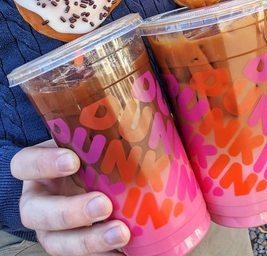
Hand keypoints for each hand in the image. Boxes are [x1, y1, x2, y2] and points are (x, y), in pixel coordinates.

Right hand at [11, 140, 129, 255]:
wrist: (86, 176)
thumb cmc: (86, 154)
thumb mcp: (85, 142)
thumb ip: (97, 137)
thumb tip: (137, 127)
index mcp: (38, 168)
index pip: (25, 163)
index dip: (44, 163)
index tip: (73, 160)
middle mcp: (39, 199)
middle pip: (36, 212)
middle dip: (69, 212)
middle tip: (103, 204)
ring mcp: (51, 226)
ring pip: (56, 242)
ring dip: (89, 240)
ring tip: (121, 233)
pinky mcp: (70, 243)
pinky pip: (80, 255)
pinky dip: (103, 253)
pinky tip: (125, 249)